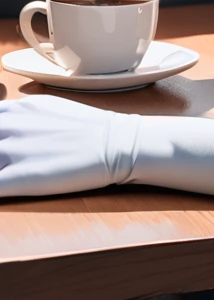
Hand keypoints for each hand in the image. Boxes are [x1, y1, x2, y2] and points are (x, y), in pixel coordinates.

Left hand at [0, 95, 139, 198]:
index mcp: (21, 109)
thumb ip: (26, 116)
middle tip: (7, 163)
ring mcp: (14, 151)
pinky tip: (9, 190)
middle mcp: (13, 125)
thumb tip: (11, 121)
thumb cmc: (91, 129)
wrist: (117, 143)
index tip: (4, 144)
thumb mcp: (53, 109)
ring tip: (11, 175)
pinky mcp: (20, 178)